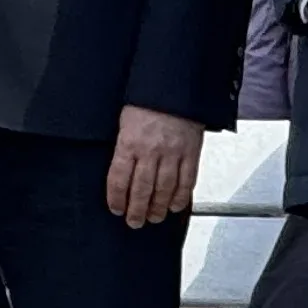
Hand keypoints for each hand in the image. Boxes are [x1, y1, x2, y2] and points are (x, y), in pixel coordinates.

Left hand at [104, 105, 203, 227]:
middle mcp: (150, 150)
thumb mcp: (125, 122)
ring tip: (154, 217)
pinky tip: (174, 205)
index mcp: (129, 142)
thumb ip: (124, 148)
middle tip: (134, 221)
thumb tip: (120, 174)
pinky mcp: (191, 152)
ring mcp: (172, 153)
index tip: (116, 209)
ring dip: (158, 208)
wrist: (175, 85)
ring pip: (164, 190)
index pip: (119, 179)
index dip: (117, 199)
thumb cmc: (148, 100)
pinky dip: (180, 197)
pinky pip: (186, 181)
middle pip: (142, 190)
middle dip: (137, 211)